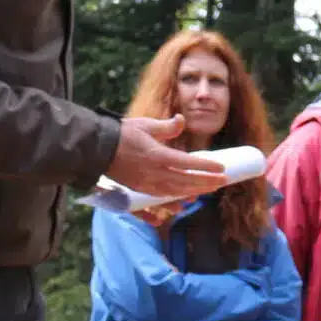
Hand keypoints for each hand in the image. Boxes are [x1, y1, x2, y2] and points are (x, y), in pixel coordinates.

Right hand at [107, 115, 234, 199]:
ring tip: (209, 189)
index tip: (221, 168)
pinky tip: (186, 200)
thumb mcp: (145, 125)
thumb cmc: (122, 134)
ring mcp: (146, 184)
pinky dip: (176, 199)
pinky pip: (162, 198)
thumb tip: (181, 120)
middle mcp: (154, 173)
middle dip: (206, 182)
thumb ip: (166, 127)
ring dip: (194, 191)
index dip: (206, 166)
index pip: (188, 163)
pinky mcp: (139, 190)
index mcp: (157, 155)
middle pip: (186, 181)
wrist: (97, 149)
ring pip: (176, 192)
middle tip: (223, 181)